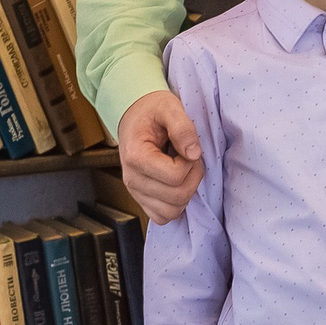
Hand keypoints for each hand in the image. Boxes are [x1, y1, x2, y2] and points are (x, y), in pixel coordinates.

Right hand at [116, 88, 204, 222]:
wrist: (134, 115)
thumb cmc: (152, 111)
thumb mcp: (169, 108)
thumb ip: (183, 127)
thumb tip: (193, 153)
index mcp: (136, 157)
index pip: (175, 177)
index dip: (191, 163)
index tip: (187, 148)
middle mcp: (132, 179)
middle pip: (177, 197)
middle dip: (193, 177)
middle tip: (189, 158)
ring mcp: (135, 192)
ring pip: (171, 212)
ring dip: (187, 192)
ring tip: (183, 170)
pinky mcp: (141, 199)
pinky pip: (163, 216)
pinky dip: (176, 204)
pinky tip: (177, 183)